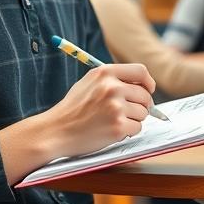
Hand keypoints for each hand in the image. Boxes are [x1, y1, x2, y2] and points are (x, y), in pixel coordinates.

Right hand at [36, 63, 157, 156]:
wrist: (55, 131)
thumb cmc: (72, 109)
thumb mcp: (89, 83)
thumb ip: (113, 79)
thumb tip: (142, 85)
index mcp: (105, 73)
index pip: (140, 71)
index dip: (148, 82)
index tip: (148, 90)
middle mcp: (112, 87)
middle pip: (145, 95)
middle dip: (141, 106)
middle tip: (126, 113)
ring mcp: (115, 107)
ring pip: (143, 113)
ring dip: (133, 120)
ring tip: (112, 121)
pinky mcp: (118, 126)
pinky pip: (137, 128)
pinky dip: (128, 132)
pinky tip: (111, 131)